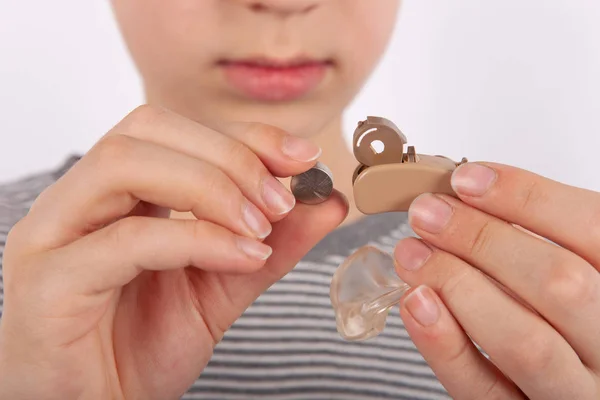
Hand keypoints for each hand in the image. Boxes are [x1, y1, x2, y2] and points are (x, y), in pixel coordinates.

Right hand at [0, 105, 347, 399]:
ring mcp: (52, 237)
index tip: (304, 156)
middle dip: (229, 155)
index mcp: (112, 196)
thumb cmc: (141, 349)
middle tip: (283, 198)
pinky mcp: (46, 283)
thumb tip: (329, 200)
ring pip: (126, 165)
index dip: (242, 135)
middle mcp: (75, 203)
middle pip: (146, 131)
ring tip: (261, 226)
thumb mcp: (222, 287)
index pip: (174, 131)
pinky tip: (243, 257)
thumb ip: (271, 242)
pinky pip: (126, 239)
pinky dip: (197, 238)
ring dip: (211, 186)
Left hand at [394, 162, 599, 398]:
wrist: (577, 382)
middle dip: (482, 238)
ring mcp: (577, 391)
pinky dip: (445, 345)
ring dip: (458, 285)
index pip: (592, 231)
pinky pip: (485, 391)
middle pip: (559, 282)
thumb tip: (469, 193)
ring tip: (413, 253)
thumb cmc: (574, 317)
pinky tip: (416, 303)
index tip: (467, 180)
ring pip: (525, 341)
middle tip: (429, 213)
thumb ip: (543, 238)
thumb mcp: (579, 268)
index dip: (527, 198)